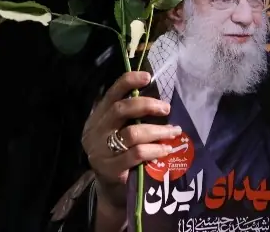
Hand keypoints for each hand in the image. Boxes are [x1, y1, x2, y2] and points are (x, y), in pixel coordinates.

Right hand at [81, 71, 180, 212]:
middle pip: (121, 109)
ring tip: (173, 131)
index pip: (111, 94)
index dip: (128, 82)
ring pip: (132, 132)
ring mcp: (100, 151)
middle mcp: (95, 132)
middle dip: (147, 105)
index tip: (147, 77)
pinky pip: (135, 154)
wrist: (112, 193)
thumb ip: (131, 117)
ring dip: (157, 130)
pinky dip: (154, 150)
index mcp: (98, 118)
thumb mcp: (121, 133)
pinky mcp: (110, 169)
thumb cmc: (121, 156)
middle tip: (166, 108)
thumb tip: (159, 100)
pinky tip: (165, 149)